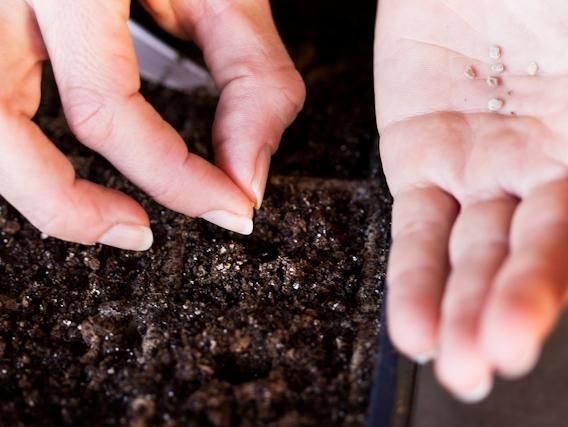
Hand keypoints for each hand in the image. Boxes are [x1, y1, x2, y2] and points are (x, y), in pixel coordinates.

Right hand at [0, 0, 304, 249]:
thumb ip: (251, 79)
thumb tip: (248, 177)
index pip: (107, 110)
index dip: (176, 178)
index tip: (232, 207)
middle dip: (72, 208)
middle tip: (140, 234)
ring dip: (34, 190)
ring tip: (103, 217)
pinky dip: (24, 144)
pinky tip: (66, 160)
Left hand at [375, 0, 567, 401]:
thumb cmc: (541, 4)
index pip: (564, 242)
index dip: (542, 291)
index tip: (515, 340)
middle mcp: (536, 173)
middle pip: (516, 259)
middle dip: (495, 313)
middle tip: (475, 366)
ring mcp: (475, 170)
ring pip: (463, 253)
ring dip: (451, 308)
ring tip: (442, 358)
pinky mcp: (417, 159)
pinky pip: (415, 226)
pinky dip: (411, 274)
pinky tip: (410, 323)